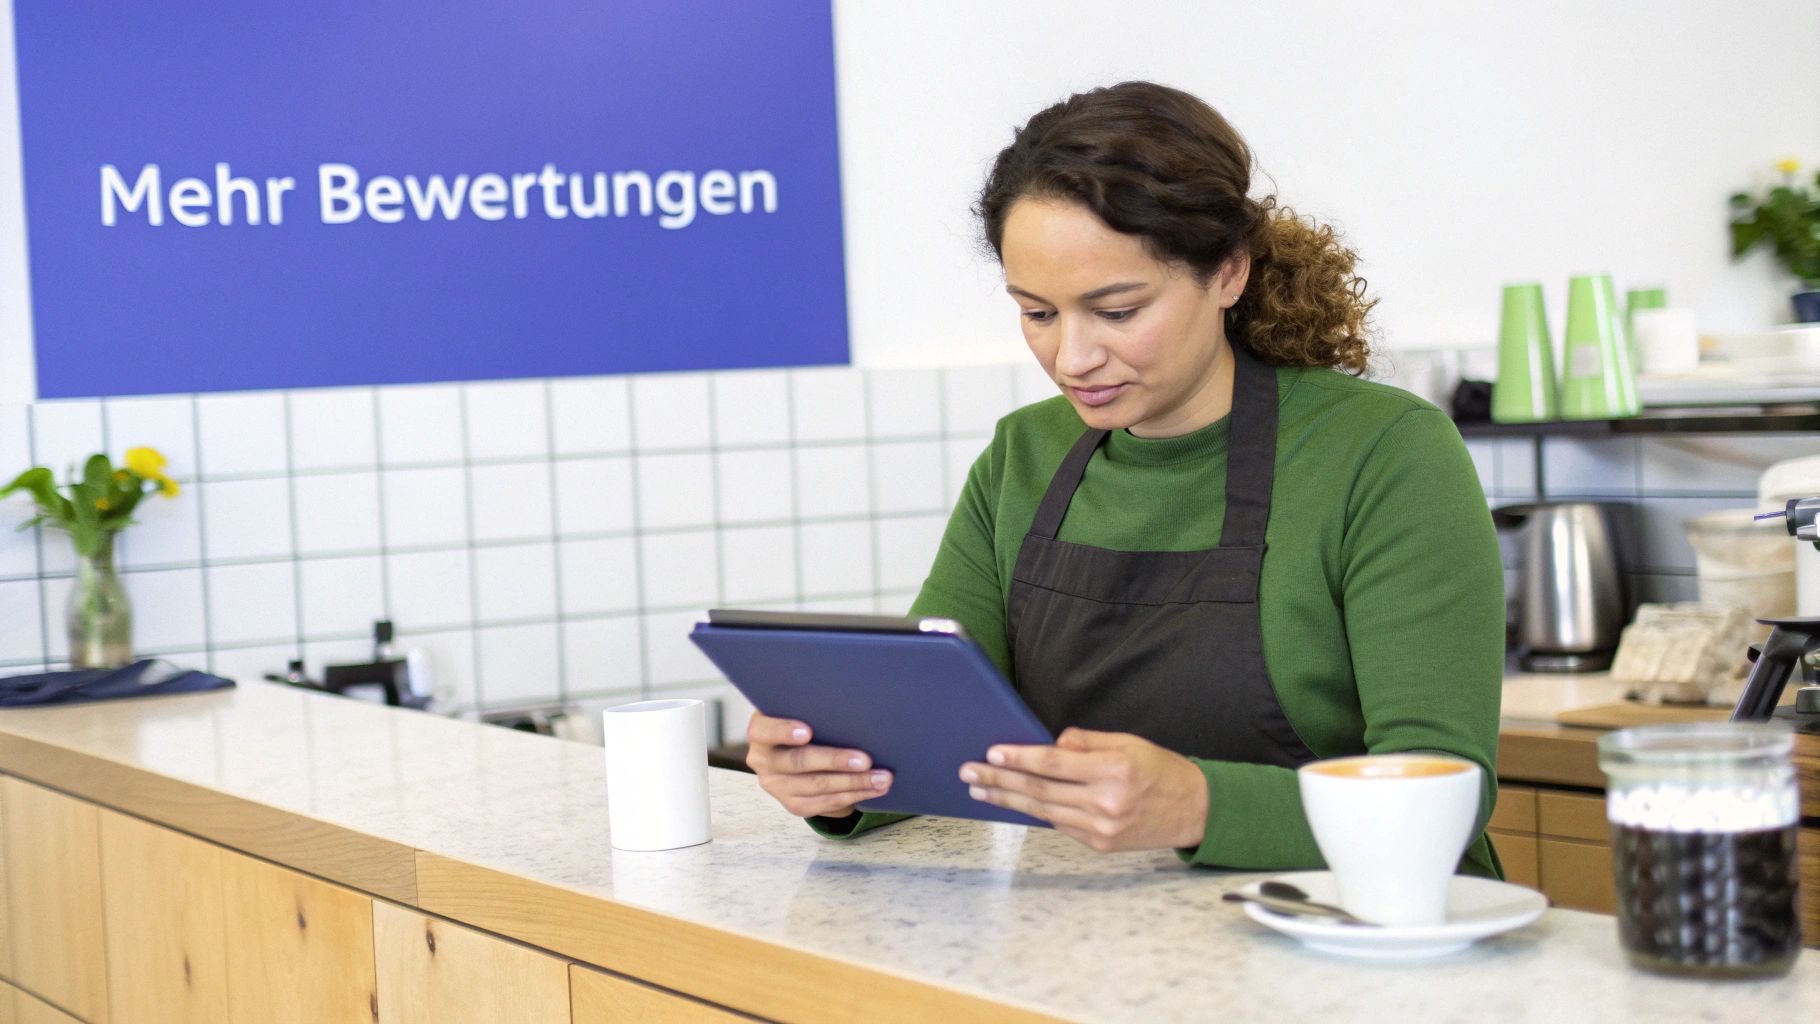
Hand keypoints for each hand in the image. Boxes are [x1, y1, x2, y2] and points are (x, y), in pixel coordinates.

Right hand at [745, 711, 891, 818]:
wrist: (796, 750)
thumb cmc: (804, 720)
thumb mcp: (799, 709)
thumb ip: (811, 706)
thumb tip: (851, 700)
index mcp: (761, 732)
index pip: (764, 730)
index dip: (784, 731)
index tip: (808, 732)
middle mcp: (763, 761)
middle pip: (798, 762)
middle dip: (835, 761)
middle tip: (866, 760)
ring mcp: (776, 786)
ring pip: (816, 787)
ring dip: (854, 783)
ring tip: (882, 777)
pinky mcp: (793, 804)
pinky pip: (824, 803)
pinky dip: (853, 795)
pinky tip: (874, 789)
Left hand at [959, 727, 1207, 851]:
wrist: (1194, 811)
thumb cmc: (1160, 770)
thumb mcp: (1128, 743)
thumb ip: (1087, 743)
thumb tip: (1050, 745)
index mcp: (1113, 771)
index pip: (1053, 763)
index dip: (1019, 758)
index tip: (991, 752)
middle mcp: (1105, 802)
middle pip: (1040, 790)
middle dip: (999, 780)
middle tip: (969, 773)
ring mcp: (1100, 828)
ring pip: (1043, 811)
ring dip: (1008, 799)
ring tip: (980, 790)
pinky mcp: (1099, 844)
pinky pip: (1059, 824)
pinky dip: (1035, 812)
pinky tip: (1014, 802)